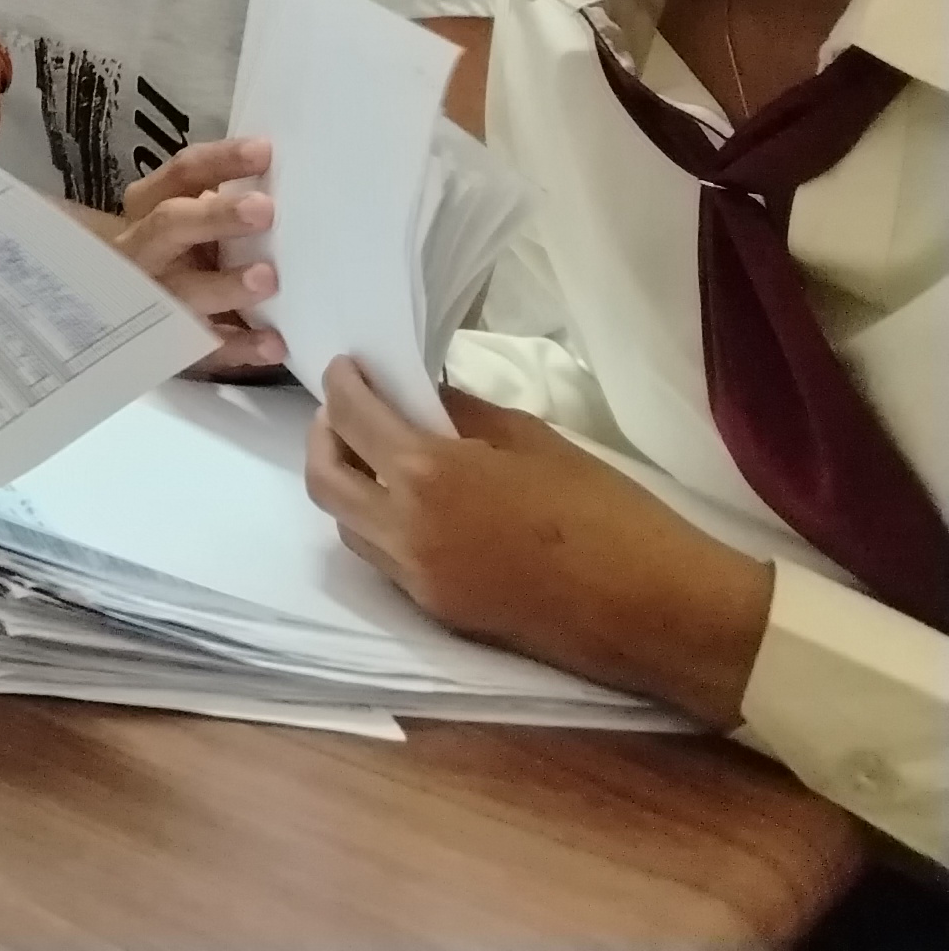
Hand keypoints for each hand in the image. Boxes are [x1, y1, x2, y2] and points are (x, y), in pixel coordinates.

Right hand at [114, 138, 283, 375]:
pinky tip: (273, 344)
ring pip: (183, 290)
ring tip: (267, 279)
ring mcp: (153, 297)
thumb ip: (217, 197)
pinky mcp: (172, 342)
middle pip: (171, 225)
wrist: (123, 300)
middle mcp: (144, 247)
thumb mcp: (182, 213)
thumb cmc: (176, 247)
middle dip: (216, 218)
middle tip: (264, 210)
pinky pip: (204, 346)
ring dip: (224, 285)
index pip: (183, 173)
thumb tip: (280, 172)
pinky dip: (239, 346)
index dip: (222, 161)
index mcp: (149, 205)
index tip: (265, 152)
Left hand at [305, 357, 775, 724]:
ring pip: (348, 526)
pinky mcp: (441, 614)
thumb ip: (462, 416)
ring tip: (377, 456)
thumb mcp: (533, 441)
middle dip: (325, 438)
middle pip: (324, 480)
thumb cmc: (608, 514)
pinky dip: (381, 526)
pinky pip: (385, 563)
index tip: (347, 367)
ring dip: (349, 486)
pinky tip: (413, 505)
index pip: (352, 420)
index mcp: (427, 478)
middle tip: (348, 411)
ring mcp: (419, 582)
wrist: (658, 612)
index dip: (341, 386)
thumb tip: (421, 398)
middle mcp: (405, 533)